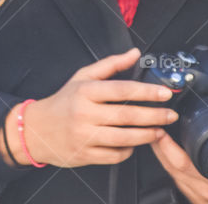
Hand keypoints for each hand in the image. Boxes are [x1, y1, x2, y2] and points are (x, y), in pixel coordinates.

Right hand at [13, 47, 178, 167]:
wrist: (37, 129)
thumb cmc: (63, 101)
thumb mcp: (82, 77)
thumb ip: (110, 65)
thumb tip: (135, 53)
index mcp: (85, 91)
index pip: (121, 89)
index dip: (146, 91)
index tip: (165, 93)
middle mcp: (84, 113)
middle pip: (126, 115)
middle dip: (154, 116)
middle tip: (170, 115)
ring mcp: (84, 136)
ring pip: (124, 137)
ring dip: (146, 135)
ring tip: (160, 131)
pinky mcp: (85, 155)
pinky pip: (114, 155)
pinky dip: (128, 150)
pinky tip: (135, 144)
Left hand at [149, 89, 207, 203]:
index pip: (182, 164)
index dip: (167, 147)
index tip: (160, 129)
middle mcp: (205, 191)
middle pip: (170, 167)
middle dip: (158, 146)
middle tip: (152, 125)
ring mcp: (199, 196)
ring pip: (170, 173)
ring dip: (161, 153)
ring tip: (155, 133)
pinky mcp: (195, 196)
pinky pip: (175, 178)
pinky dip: (168, 162)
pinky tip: (165, 148)